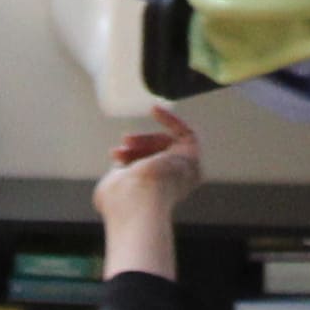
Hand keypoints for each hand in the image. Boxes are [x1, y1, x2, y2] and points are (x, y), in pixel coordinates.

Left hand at [92, 110, 207, 247]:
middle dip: (136, 151)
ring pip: (166, 147)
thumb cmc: (123, 199)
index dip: (132, 159)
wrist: (138, 197)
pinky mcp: (191, 157)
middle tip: (120, 149)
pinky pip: (185, 133)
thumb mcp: (117, 185)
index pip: (148, 172)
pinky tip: (154, 110)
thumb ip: (122, 176)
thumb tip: (120, 170)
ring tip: (126, 140)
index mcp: (158, 198)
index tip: (118, 151)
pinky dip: (170, 120)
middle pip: (157, 159)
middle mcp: (174, 187)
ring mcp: (184, 172)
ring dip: (144, 140)